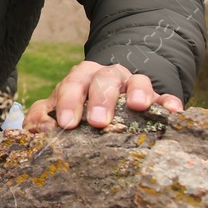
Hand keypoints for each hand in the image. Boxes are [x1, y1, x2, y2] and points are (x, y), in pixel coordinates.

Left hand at [23, 60, 183, 132]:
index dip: (70, 101)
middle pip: (104, 78)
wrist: (111, 105)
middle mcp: (108, 78)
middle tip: (98, 122)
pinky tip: (173, 112)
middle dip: (101, 98)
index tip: (67, 123)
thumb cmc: (79, 113)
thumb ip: (40, 118)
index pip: (73, 82)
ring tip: (137, 106)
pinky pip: (165, 97)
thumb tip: (35, 130)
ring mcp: (133, 86)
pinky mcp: (156, 99)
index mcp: (81, 79)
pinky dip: (168, 102)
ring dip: (137, 91)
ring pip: (137, 80)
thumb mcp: (58, 113)